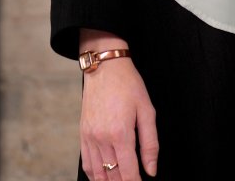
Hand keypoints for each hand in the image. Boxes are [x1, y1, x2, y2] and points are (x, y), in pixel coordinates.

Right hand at [80, 57, 158, 180]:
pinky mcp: (83, 133)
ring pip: (98, 173)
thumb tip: (151, 169)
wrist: (105, 66)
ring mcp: (90, 137)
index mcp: (120, 133)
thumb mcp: (147, 109)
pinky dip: (94, 174)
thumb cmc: (128, 84)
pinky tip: (103, 177)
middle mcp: (102, 138)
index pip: (128, 172)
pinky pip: (87, 163)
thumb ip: (150, 143)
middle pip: (112, 175)